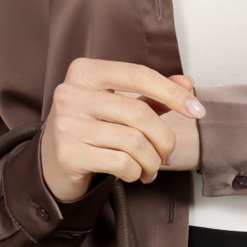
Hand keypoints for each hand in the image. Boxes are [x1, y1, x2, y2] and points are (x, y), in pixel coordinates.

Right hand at [40, 59, 204, 203]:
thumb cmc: (89, 129)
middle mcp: (71, 93)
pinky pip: (121, 163)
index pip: (138, 75)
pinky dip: (136, 172)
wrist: (50, 163)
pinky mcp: (68, 153)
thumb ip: (150, 94)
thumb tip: (187, 82)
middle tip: (169, 154)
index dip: (173, 93)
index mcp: (85, 72)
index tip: (197, 110)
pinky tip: (134, 174)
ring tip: (151, 168)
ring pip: (133, 142)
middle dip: (164, 138)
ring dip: (152, 161)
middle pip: (139, 113)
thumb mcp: (116, 106)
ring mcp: (67, 124)